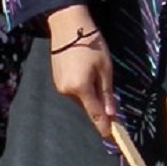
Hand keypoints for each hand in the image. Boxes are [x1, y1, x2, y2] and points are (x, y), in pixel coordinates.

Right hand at [47, 6, 115, 137]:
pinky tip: (86, 74)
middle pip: (87, 106)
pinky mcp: (56, 81)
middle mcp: (67, 92)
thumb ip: (106, 93)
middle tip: (109, 99)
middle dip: (98, 106)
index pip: (94, 113)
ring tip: (96, 76)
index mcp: (80, 89)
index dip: (103, 125)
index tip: (109, 137)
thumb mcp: (105, 69)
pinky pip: (72, 92)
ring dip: (89, 95)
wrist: (68, 29)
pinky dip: (81, 89)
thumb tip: (110, 113)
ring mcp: (59, 87)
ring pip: (80, 99)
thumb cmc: (91, 45)